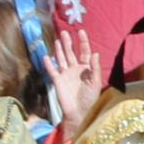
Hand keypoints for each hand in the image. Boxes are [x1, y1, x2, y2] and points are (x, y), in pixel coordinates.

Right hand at [43, 24, 103, 138]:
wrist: (79, 112)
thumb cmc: (90, 98)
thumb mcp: (96, 83)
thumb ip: (95, 68)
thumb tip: (95, 53)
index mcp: (86, 69)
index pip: (85, 52)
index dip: (83, 42)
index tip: (81, 31)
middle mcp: (75, 69)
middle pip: (71, 53)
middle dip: (68, 42)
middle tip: (65, 32)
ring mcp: (65, 74)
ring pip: (61, 58)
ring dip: (59, 49)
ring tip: (58, 39)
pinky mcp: (57, 80)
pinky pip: (52, 70)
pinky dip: (49, 63)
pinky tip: (47, 56)